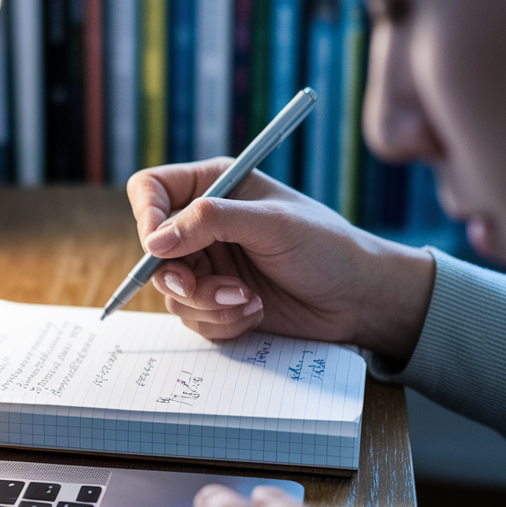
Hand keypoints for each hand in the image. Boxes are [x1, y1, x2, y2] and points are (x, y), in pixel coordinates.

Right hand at [126, 159, 434, 361]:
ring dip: (206, 303)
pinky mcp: (218, 300)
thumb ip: (211, 222)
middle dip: (180, 276)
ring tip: (248, 300)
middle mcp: (204, 224)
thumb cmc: (326, 247)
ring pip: (171, 290)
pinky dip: (219, 320)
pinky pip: (192, 316)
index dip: (146, 217)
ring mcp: (209, 264)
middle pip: (153, 250)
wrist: (359, 298)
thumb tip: (155, 240)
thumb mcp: (272, 224)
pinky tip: (255, 311)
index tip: (160, 247)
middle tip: (206, 288)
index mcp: (214, 185)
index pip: (151, 190)